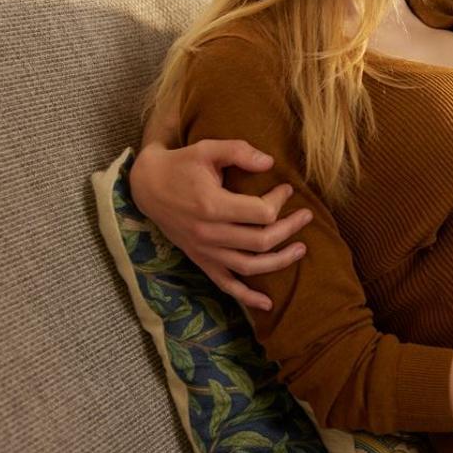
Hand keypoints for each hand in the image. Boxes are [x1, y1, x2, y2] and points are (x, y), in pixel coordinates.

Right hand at [129, 139, 311, 310]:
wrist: (146, 186)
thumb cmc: (181, 165)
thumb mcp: (207, 149)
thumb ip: (239, 151)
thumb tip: (270, 162)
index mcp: (212, 206)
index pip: (261, 213)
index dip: (280, 201)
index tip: (287, 189)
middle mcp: (209, 233)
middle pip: (261, 240)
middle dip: (290, 228)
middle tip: (306, 216)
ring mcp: (204, 251)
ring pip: (250, 266)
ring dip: (280, 261)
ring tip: (301, 249)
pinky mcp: (200, 260)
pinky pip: (225, 284)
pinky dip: (246, 297)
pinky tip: (267, 303)